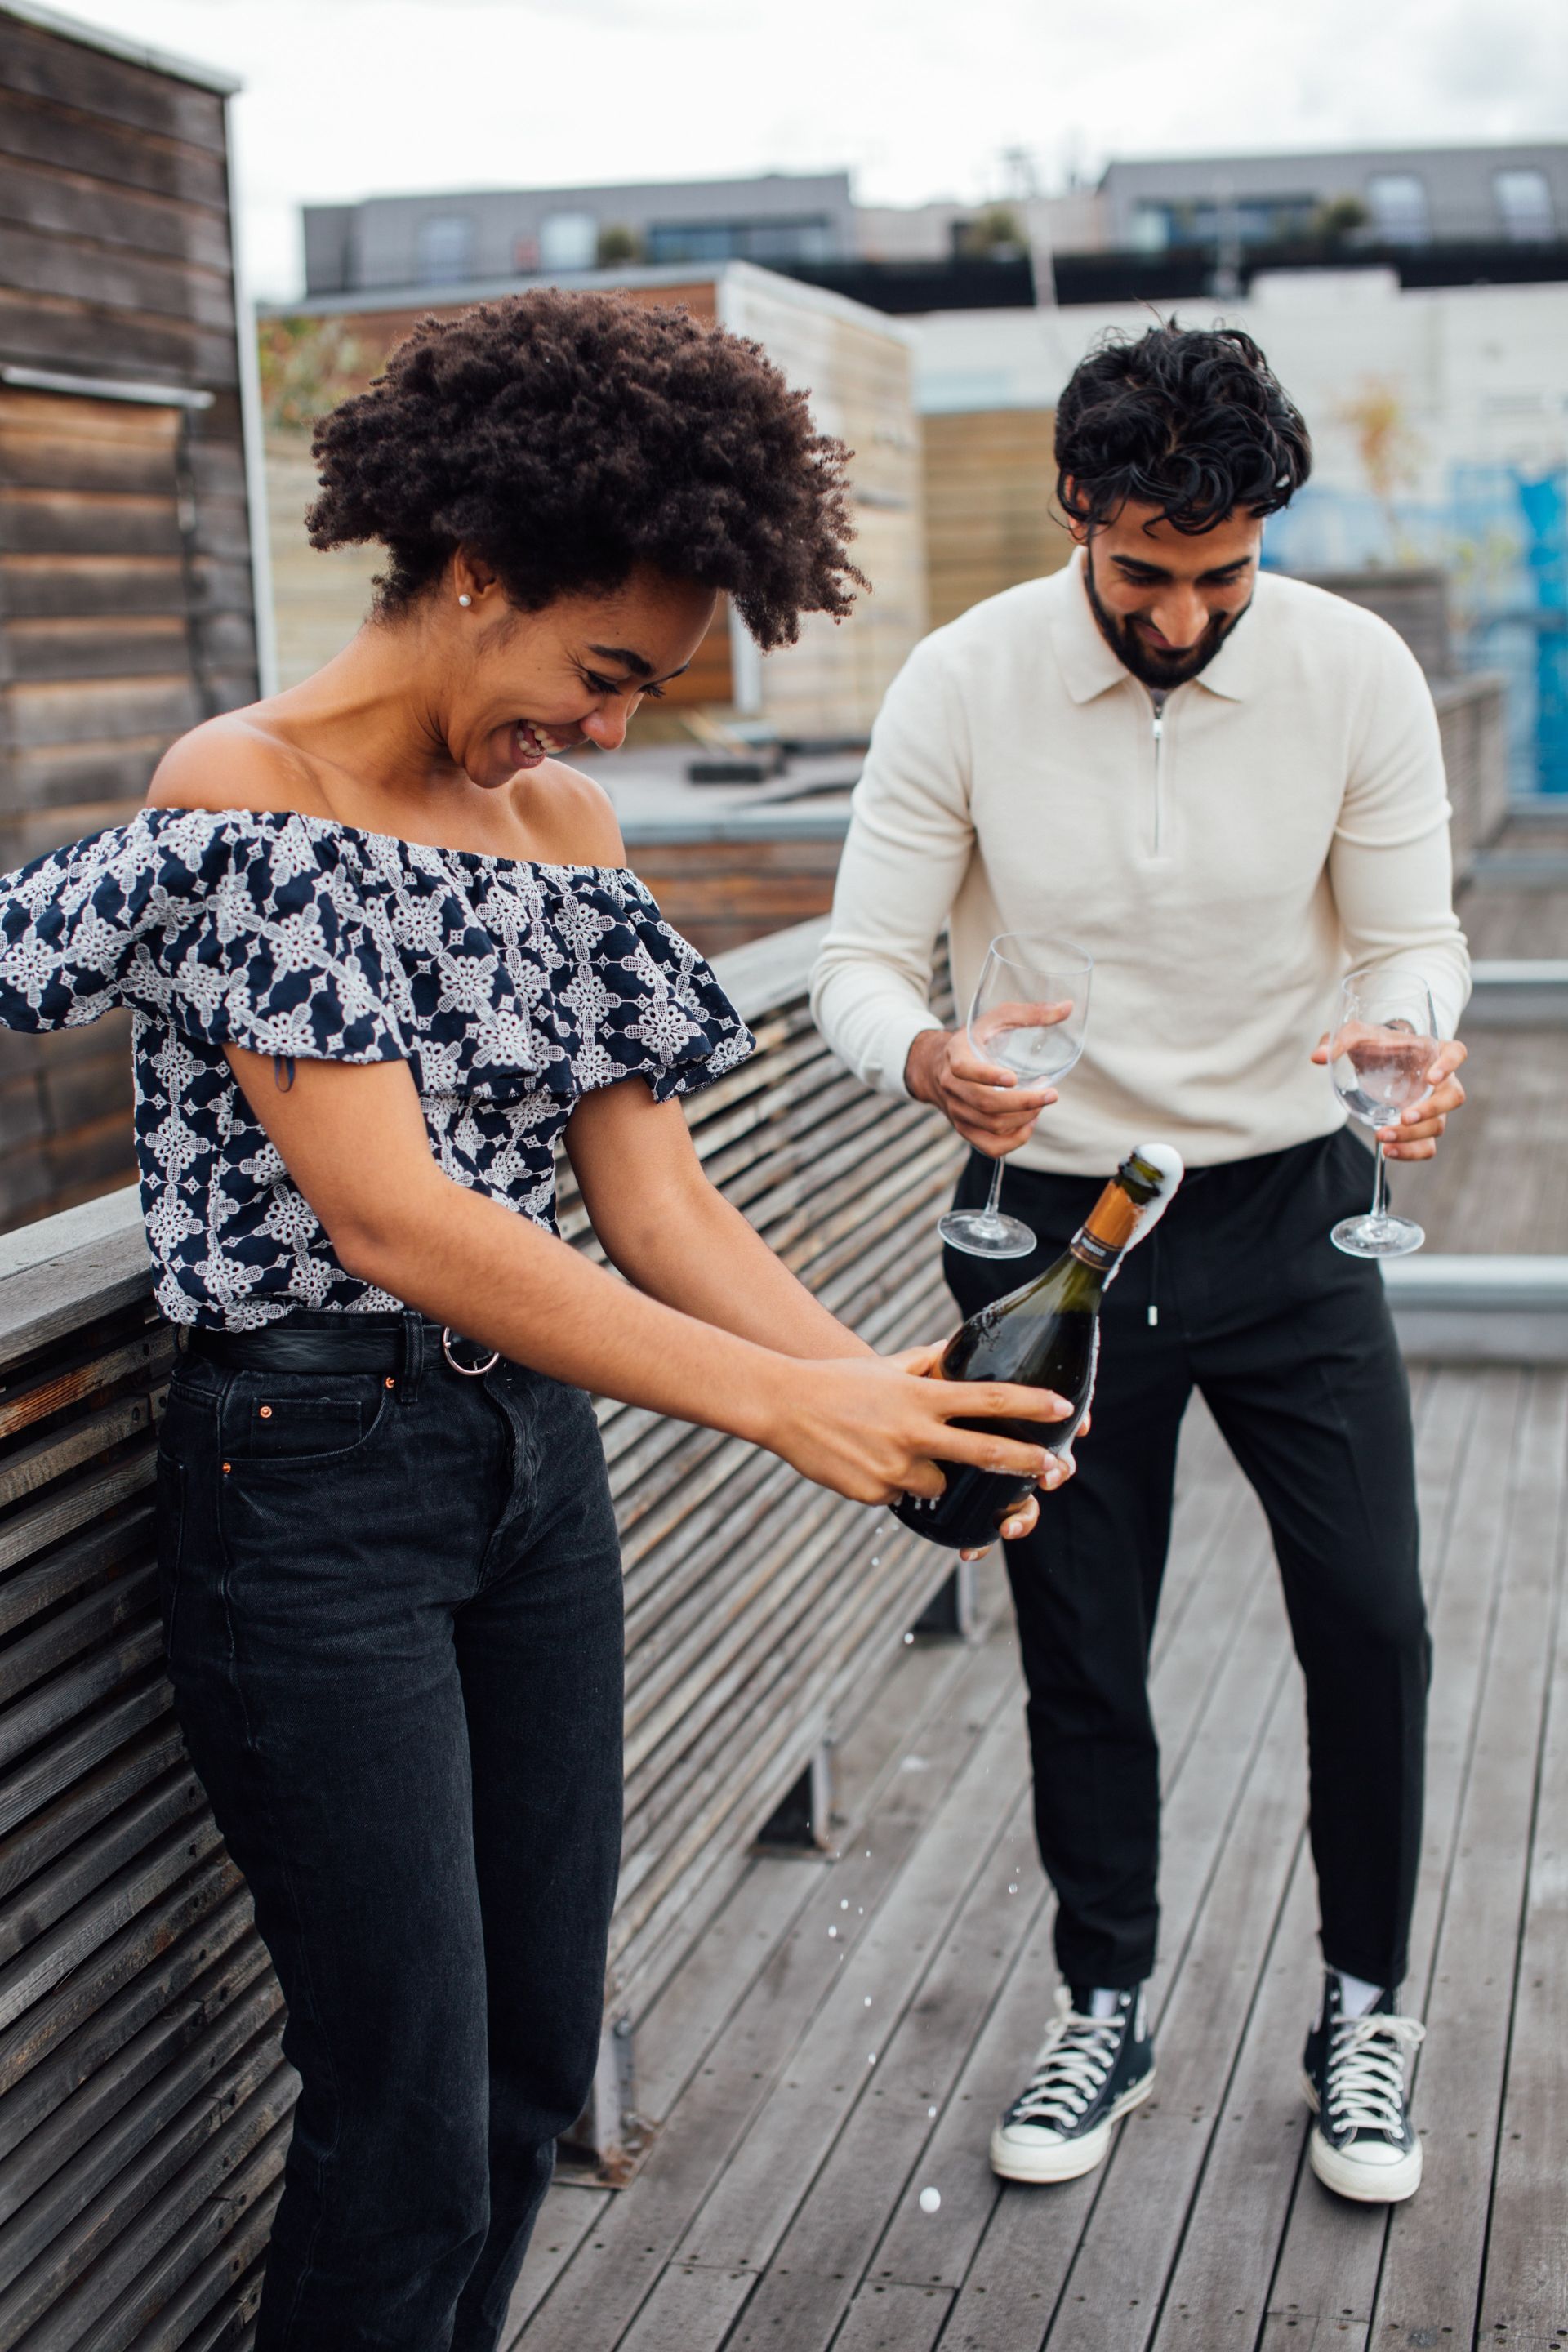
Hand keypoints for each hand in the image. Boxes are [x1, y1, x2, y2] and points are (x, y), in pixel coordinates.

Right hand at [762, 1345, 1077, 1537]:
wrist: (783, 1406)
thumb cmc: (839, 1382)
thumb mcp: (888, 1365)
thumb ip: (927, 1361)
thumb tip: (955, 1350)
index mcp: (921, 1397)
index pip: (988, 1399)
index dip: (1031, 1404)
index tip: (1063, 1407)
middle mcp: (914, 1433)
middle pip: (985, 1452)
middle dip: (1025, 1462)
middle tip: (1054, 1469)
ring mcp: (894, 1468)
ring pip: (939, 1486)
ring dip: (931, 1475)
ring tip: (892, 1450)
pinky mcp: (874, 1493)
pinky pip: (901, 1497)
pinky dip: (893, 1485)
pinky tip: (865, 1461)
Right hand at [905, 1027, 1057, 1156]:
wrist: (937, 1067)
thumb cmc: (974, 1039)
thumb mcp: (996, 1019)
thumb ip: (1030, 1013)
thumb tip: (1068, 1008)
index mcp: (955, 1056)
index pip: (964, 1070)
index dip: (988, 1076)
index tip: (1014, 1077)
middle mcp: (952, 1087)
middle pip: (986, 1104)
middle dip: (1024, 1103)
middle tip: (1052, 1095)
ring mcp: (957, 1112)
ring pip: (991, 1126)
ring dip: (1023, 1119)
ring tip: (1041, 1104)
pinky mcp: (964, 1130)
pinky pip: (989, 1147)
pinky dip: (1014, 1141)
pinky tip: (1029, 1124)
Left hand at [1310, 1033, 1467, 1161]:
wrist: (1377, 1062)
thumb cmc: (1375, 1044)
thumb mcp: (1357, 1036)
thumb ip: (1341, 1041)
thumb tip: (1318, 1057)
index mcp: (1432, 1052)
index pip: (1456, 1053)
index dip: (1450, 1064)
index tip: (1432, 1076)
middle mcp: (1440, 1081)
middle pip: (1453, 1097)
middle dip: (1432, 1110)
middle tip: (1404, 1116)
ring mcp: (1433, 1107)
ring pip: (1438, 1126)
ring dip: (1413, 1136)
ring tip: (1382, 1137)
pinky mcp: (1421, 1128)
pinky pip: (1427, 1147)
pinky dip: (1410, 1153)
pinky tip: (1387, 1151)